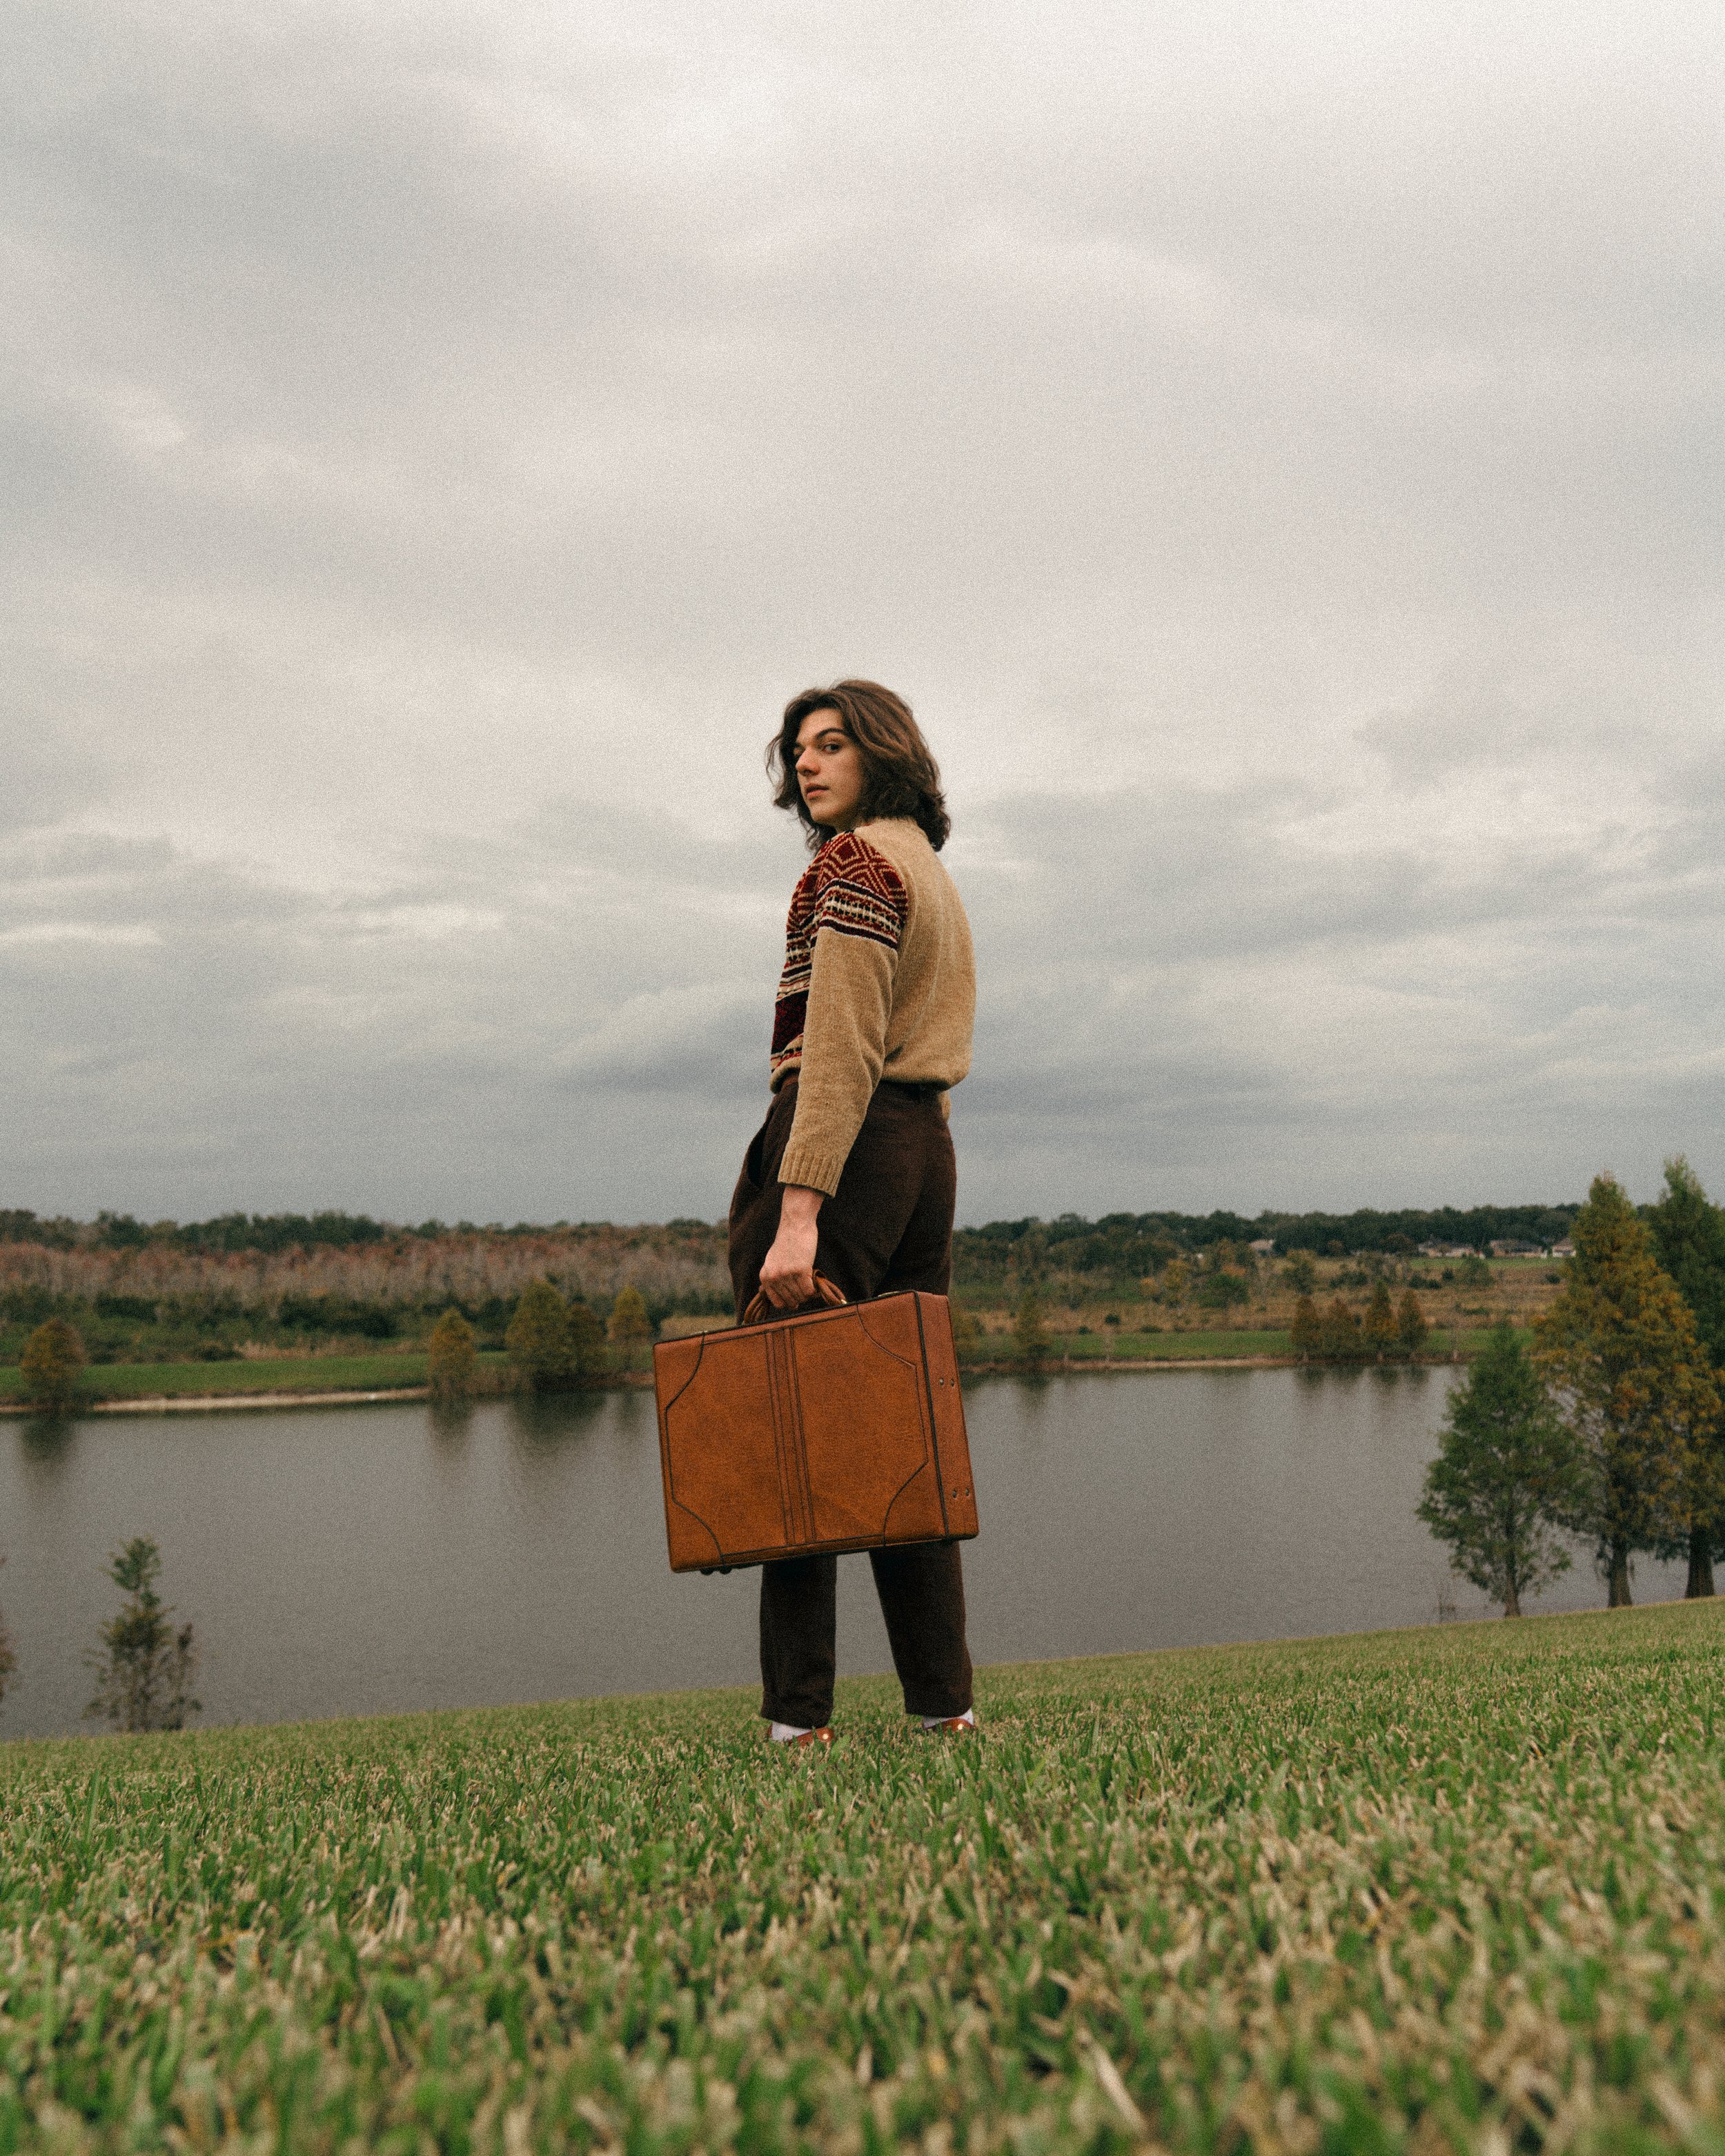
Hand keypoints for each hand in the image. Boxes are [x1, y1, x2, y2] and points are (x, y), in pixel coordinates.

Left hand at [758, 1185, 823, 1308]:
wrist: (795, 1226)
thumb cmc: (786, 1243)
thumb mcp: (771, 1261)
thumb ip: (769, 1278)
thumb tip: (762, 1293)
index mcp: (765, 1277)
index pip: (778, 1303)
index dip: (789, 1302)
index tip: (797, 1296)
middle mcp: (774, 1277)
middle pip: (791, 1302)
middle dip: (801, 1298)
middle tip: (807, 1288)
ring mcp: (787, 1274)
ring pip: (801, 1297)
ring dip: (809, 1294)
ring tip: (811, 1284)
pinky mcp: (800, 1270)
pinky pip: (810, 1291)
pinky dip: (815, 1290)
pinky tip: (817, 1282)